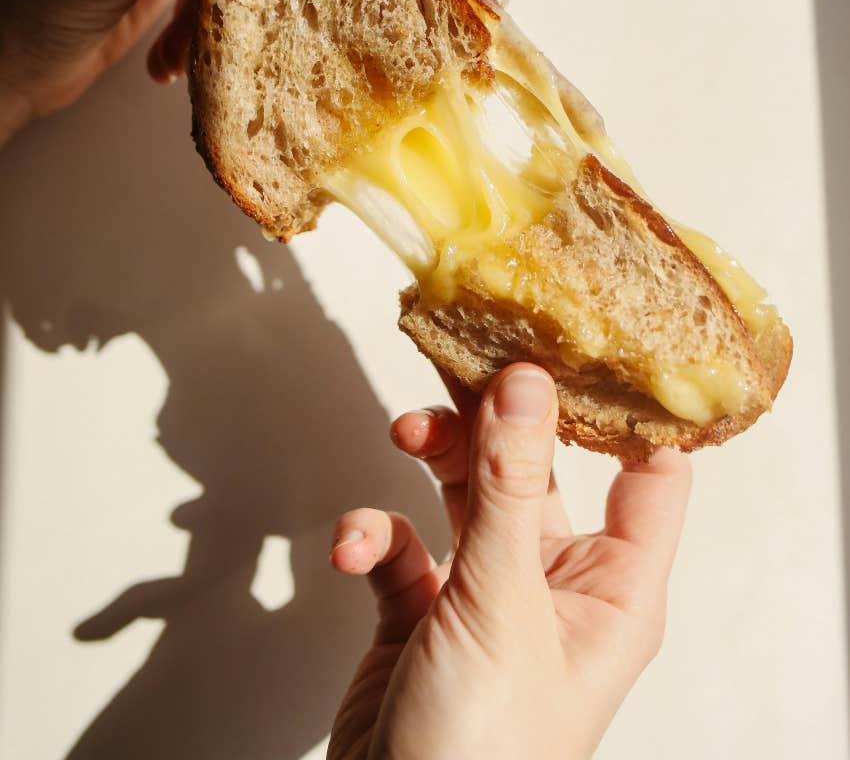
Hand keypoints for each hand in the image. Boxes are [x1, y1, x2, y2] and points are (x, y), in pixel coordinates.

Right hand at [329, 363, 690, 759]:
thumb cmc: (482, 755)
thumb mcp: (501, 606)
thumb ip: (507, 489)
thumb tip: (526, 386)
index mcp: (613, 590)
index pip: (650, 475)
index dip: (627, 407)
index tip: (588, 338)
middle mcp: (555, 584)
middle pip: (539, 466)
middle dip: (498, 417)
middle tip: (467, 363)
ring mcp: (487, 593)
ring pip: (465, 489)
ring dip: (431, 456)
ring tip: (404, 434)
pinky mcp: (422, 606)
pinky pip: (402, 540)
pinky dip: (374, 532)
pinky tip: (356, 546)